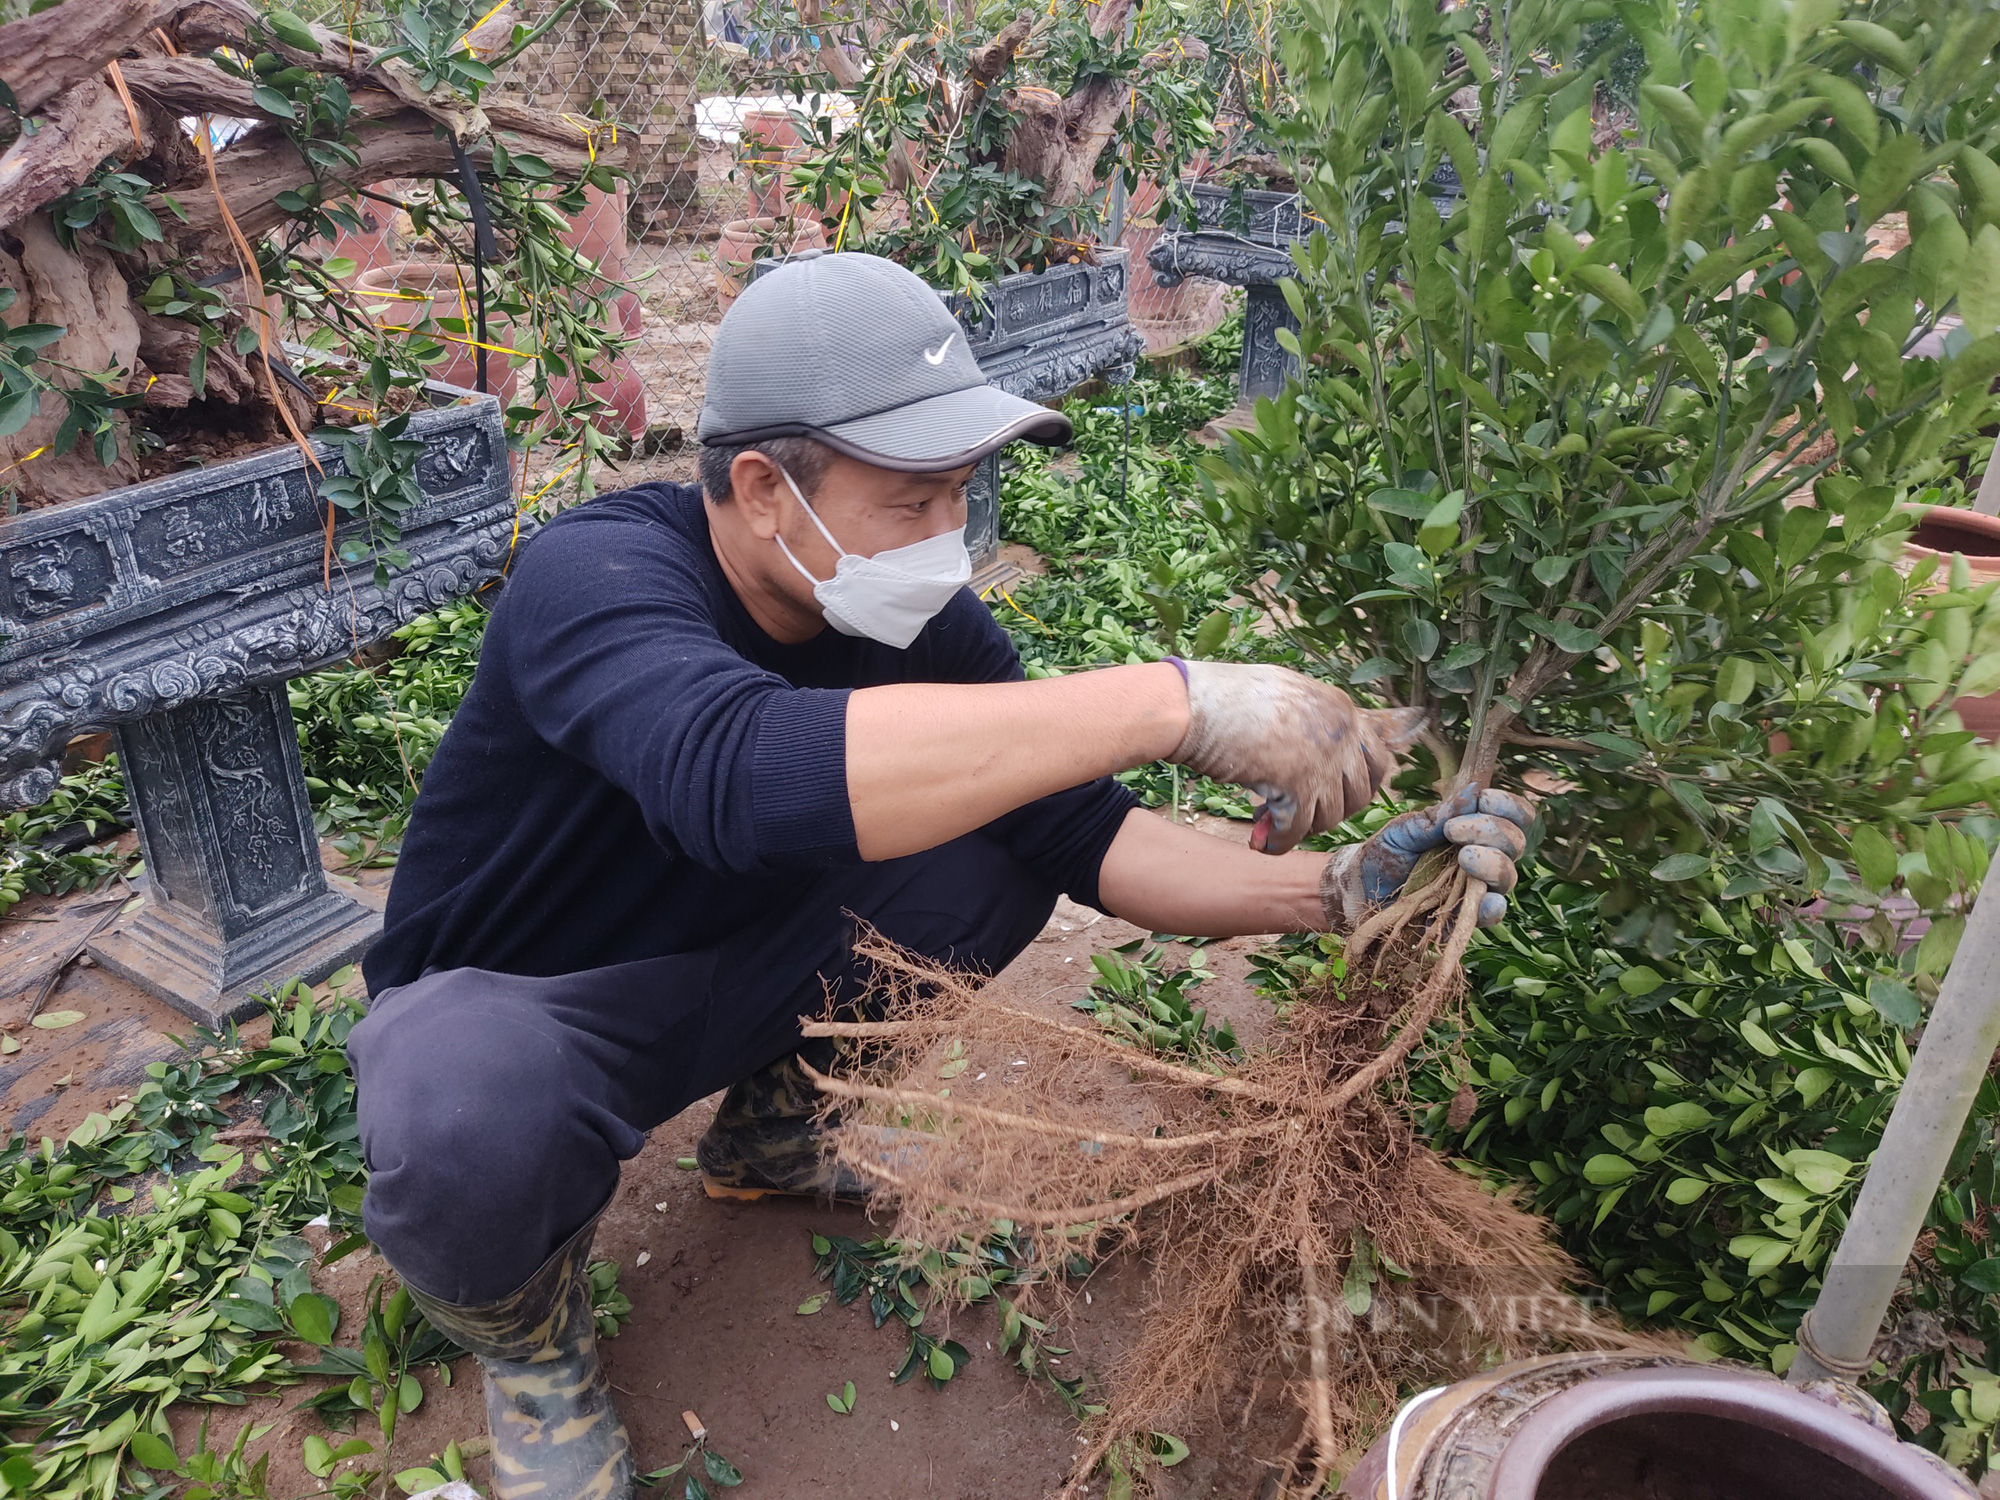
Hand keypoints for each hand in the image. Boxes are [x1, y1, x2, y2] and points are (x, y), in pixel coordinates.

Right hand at [1169, 661, 1424, 853]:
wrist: (1193, 704)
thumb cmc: (1226, 696)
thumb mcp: (1286, 694)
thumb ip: (1313, 718)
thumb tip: (1323, 748)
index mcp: (1341, 709)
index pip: (1378, 758)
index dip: (1358, 784)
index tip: (1337, 795)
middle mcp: (1341, 735)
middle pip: (1360, 794)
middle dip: (1333, 810)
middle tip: (1304, 813)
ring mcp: (1323, 761)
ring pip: (1330, 817)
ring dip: (1303, 826)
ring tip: (1274, 822)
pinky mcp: (1298, 786)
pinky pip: (1298, 830)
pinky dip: (1280, 842)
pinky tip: (1263, 842)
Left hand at [1319, 785, 1535, 929]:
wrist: (1360, 891)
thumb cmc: (1386, 853)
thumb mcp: (1406, 829)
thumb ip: (1439, 815)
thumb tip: (1474, 789)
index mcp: (1474, 830)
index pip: (1512, 815)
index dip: (1507, 805)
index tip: (1484, 800)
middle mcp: (1485, 858)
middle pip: (1514, 843)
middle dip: (1491, 831)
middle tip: (1454, 830)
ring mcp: (1477, 889)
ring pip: (1507, 876)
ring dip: (1492, 863)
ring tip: (1464, 857)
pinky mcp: (1466, 918)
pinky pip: (1492, 913)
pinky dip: (1492, 905)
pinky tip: (1484, 897)